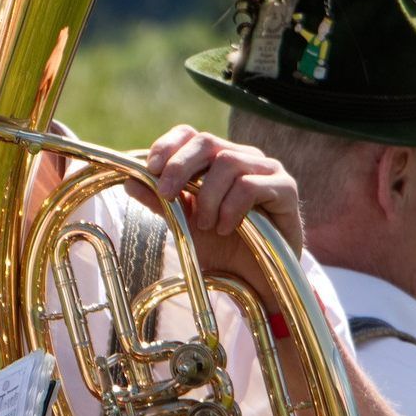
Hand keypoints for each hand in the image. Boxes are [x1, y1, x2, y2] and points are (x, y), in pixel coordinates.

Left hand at [143, 124, 303, 257]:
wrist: (257, 280)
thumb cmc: (222, 247)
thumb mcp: (183, 223)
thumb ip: (159, 201)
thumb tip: (129, 181)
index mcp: (216, 159)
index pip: (190, 134)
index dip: (167, 145)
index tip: (150, 168)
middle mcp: (243, 156)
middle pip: (206, 141)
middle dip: (179, 167)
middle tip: (165, 196)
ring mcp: (267, 169)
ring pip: (228, 162)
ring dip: (208, 196)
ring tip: (204, 225)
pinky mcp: (286, 188)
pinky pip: (251, 185)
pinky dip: (230, 207)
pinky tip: (226, 229)